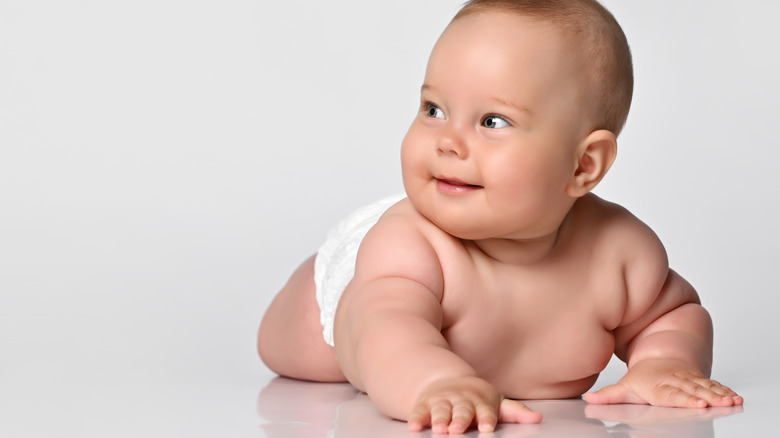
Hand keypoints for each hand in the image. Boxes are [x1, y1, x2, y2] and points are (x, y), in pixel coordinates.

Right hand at [407, 376, 541, 433]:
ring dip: (439, 419)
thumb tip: (538, 418)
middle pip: (461, 410)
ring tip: (438, 428)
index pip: (486, 411)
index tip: (487, 427)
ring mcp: (442, 401)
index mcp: (480, 401)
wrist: (446, 380)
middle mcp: (460, 400)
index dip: (487, 418)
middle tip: (459, 429)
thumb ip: (514, 412)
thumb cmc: (475, 398)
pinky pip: (419, 411)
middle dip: (460, 419)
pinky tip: (414, 426)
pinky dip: (416, 417)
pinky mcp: (425, 404)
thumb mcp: (495, 401)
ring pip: (440, 410)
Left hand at [584, 359, 742, 407]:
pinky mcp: (700, 381)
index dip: (684, 398)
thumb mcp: (626, 387)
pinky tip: (736, 398)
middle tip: (718, 403)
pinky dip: (725, 392)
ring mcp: (690, 380)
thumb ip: (610, 396)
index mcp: (659, 386)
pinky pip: (714, 386)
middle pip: (692, 391)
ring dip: (720, 395)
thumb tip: (589, 400)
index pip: (672, 394)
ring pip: (706, 388)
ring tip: (732, 401)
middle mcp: (677, 382)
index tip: (696, 403)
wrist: (661, 359)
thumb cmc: (644, 378)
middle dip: (706, 398)